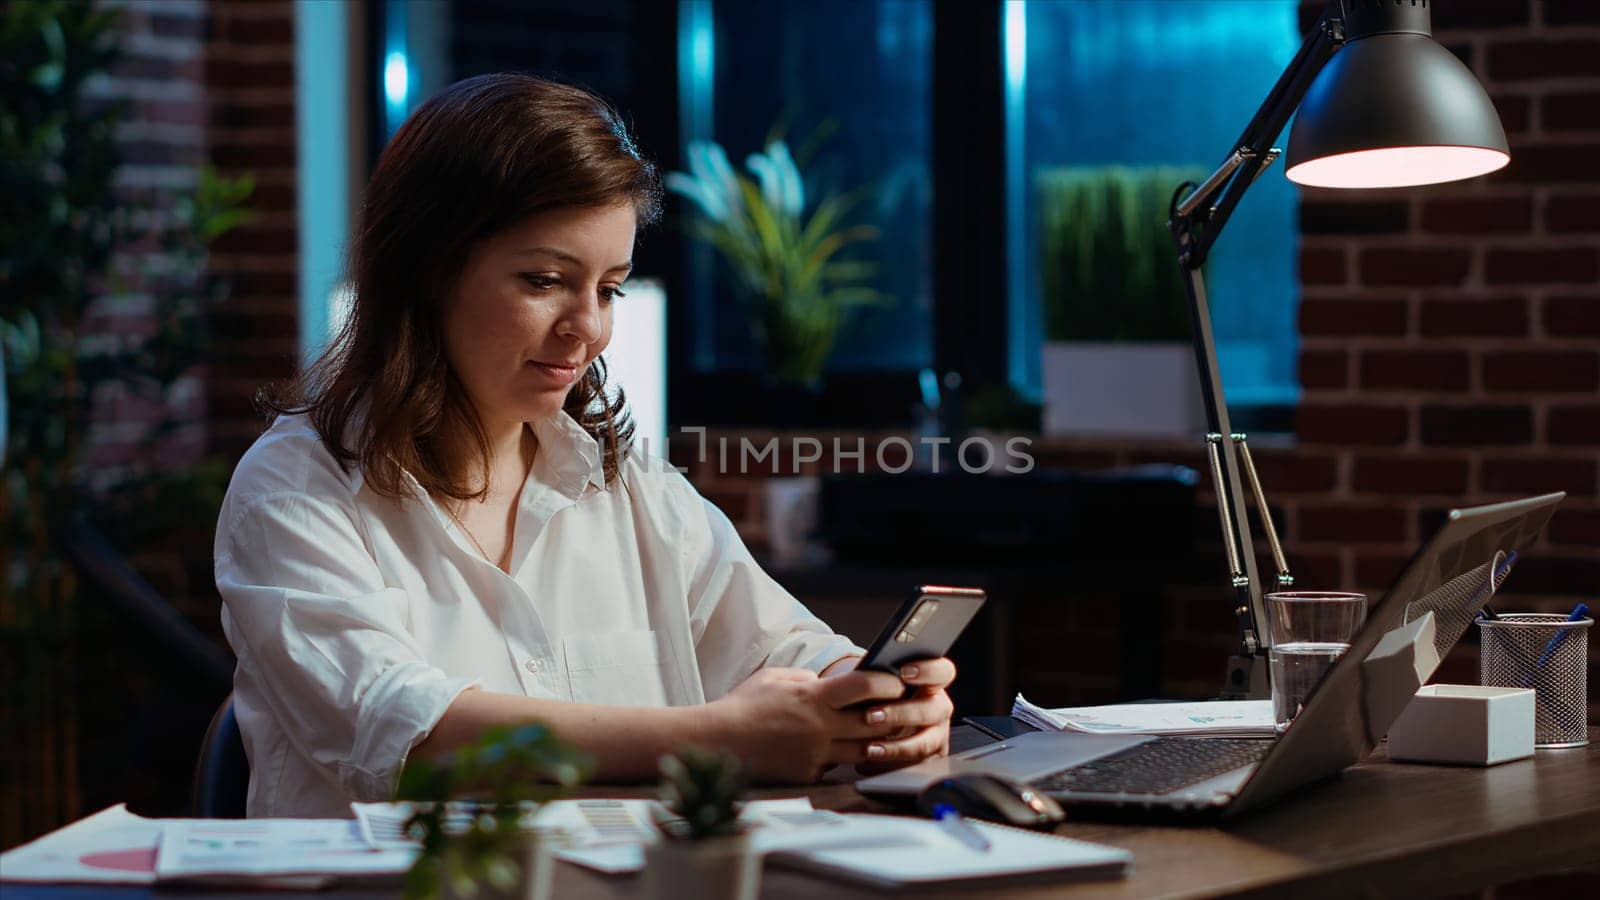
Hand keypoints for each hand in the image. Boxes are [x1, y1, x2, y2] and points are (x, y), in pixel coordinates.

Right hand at [700, 665, 911, 782]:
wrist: (716, 742)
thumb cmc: (743, 706)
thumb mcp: (775, 678)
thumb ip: (807, 679)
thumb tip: (829, 683)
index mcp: (814, 698)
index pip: (864, 686)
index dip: (887, 682)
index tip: (898, 681)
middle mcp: (820, 727)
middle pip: (874, 722)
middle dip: (893, 715)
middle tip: (904, 708)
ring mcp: (815, 755)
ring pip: (863, 751)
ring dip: (875, 742)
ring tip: (883, 732)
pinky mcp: (808, 775)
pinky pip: (836, 767)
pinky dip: (841, 759)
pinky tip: (843, 751)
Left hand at [851, 657, 955, 774]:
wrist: (876, 721)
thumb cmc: (880, 697)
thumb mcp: (884, 684)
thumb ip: (885, 679)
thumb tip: (867, 674)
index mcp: (933, 683)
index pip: (942, 672)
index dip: (927, 671)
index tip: (903, 673)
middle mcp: (939, 709)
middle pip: (930, 710)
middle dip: (899, 714)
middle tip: (871, 715)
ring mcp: (938, 735)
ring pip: (924, 744)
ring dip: (896, 747)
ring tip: (869, 748)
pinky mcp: (930, 760)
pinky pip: (916, 767)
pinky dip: (893, 767)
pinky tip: (872, 764)